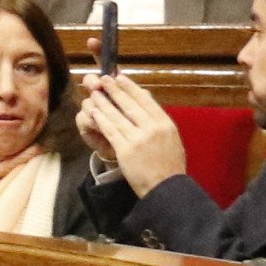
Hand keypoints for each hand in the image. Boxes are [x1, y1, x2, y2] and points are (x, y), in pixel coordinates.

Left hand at [73, 72, 185, 197]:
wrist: (166, 188)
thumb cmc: (169, 165)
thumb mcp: (172, 139)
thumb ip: (159, 122)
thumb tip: (147, 103)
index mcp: (166, 124)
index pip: (146, 100)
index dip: (131, 88)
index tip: (120, 77)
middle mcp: (153, 128)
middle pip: (129, 104)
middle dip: (114, 90)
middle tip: (103, 79)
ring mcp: (138, 139)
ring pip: (116, 116)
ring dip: (103, 103)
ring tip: (94, 94)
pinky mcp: (125, 150)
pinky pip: (110, 131)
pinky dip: (100, 120)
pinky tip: (93, 112)